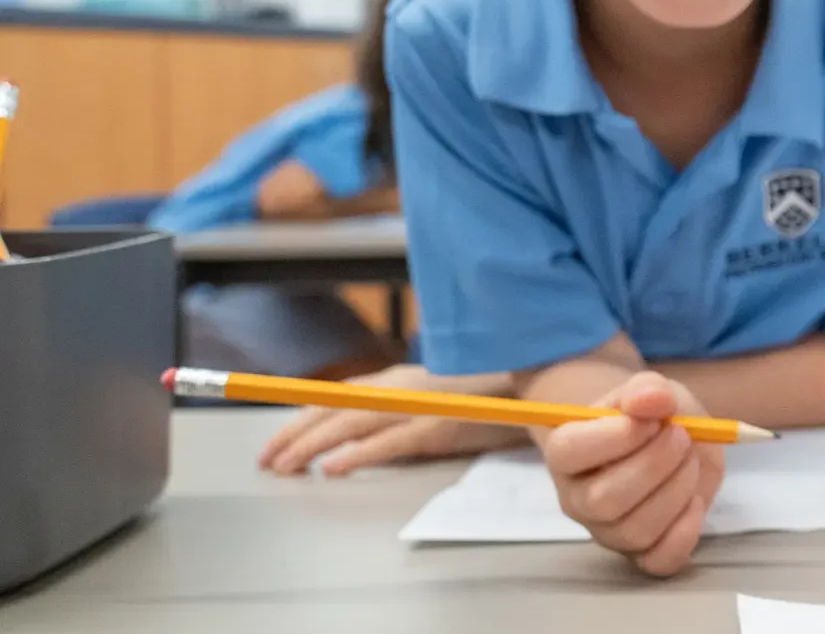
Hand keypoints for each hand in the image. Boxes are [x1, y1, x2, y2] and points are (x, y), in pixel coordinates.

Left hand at [259, 364, 519, 475]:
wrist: (535, 387)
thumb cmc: (487, 397)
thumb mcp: (434, 400)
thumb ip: (398, 413)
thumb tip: (361, 439)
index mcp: (399, 378)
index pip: (338, 396)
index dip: (303, 416)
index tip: (276, 439)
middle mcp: (402, 386)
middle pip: (334, 408)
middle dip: (294, 434)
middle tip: (266, 460)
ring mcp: (419, 405)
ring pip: (352, 424)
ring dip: (313, 446)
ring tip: (285, 467)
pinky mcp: (438, 427)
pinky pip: (388, 442)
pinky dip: (357, 455)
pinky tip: (332, 469)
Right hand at [541, 371, 724, 576]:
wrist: (668, 442)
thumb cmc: (647, 415)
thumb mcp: (648, 390)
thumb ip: (646, 390)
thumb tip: (652, 399)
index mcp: (566, 452)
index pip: (568, 451)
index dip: (616, 436)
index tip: (653, 419)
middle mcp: (578, 498)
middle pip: (603, 499)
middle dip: (655, 465)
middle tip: (682, 437)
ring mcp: (608, 531)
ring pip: (634, 530)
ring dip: (676, 491)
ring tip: (691, 460)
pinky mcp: (641, 553)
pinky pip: (657, 561)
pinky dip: (684, 533)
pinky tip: (696, 502)